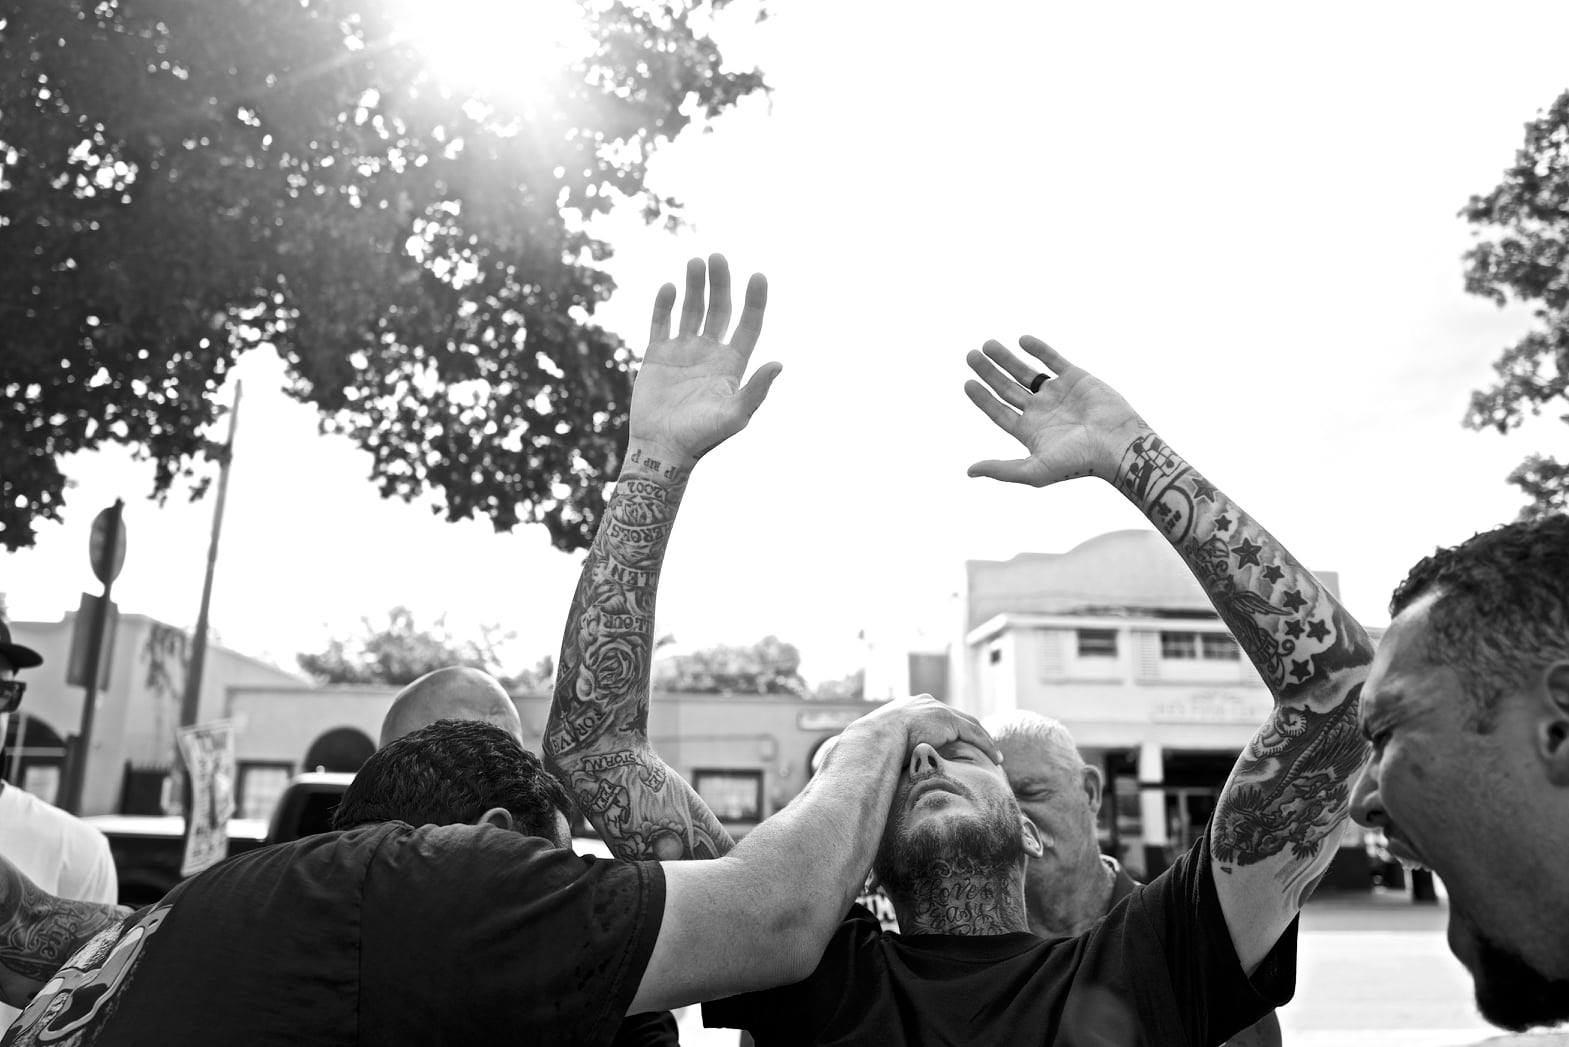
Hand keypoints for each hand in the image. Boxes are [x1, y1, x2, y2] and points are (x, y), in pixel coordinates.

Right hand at [628, 254, 780, 466]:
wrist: (662, 449)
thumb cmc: (702, 437)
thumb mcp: (735, 415)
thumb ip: (756, 390)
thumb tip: (779, 363)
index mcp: (732, 365)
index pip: (748, 325)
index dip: (755, 301)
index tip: (758, 276)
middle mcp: (709, 354)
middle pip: (719, 310)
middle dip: (720, 284)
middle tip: (717, 257)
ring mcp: (682, 352)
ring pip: (691, 310)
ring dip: (695, 286)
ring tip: (696, 261)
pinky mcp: (657, 355)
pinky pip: (661, 323)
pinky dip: (664, 304)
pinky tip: (670, 286)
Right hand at [846, 695, 1001, 764]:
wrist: (876, 738)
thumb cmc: (875, 748)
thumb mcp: (886, 745)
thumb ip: (897, 750)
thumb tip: (894, 769)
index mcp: (910, 708)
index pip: (938, 718)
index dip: (952, 730)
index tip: (959, 743)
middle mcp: (926, 704)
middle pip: (957, 718)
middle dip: (971, 733)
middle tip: (983, 748)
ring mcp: (937, 709)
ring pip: (970, 725)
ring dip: (984, 740)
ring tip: (995, 756)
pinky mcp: (948, 719)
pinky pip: (974, 733)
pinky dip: (987, 745)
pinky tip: (996, 758)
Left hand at [964, 337, 1144, 485]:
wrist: (1118, 444)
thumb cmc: (1078, 462)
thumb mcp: (1034, 471)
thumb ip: (1001, 469)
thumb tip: (969, 472)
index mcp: (1030, 431)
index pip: (999, 411)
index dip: (982, 398)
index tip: (967, 383)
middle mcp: (1042, 411)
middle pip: (1007, 388)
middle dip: (989, 372)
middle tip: (970, 355)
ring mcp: (1059, 393)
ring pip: (1026, 371)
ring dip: (1006, 358)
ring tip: (987, 344)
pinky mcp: (1077, 378)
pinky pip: (1053, 359)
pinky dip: (1038, 349)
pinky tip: (1022, 339)